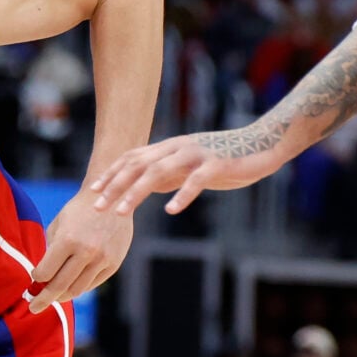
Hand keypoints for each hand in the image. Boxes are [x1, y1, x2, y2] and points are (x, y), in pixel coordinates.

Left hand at [27, 198, 131, 312]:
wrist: (111, 197)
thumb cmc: (78, 211)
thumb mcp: (58, 226)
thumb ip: (50, 252)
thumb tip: (42, 278)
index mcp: (67, 240)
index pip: (45, 273)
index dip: (36, 280)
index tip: (32, 281)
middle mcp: (86, 252)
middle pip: (59, 286)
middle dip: (43, 299)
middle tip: (34, 307)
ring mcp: (102, 259)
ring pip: (77, 290)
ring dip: (62, 296)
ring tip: (53, 298)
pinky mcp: (114, 263)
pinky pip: (92, 284)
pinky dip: (79, 288)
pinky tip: (71, 287)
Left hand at [90, 128, 288, 215]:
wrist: (263, 144)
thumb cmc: (227, 160)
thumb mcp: (191, 167)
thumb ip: (169, 174)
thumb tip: (143, 187)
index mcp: (170, 148)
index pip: (133, 158)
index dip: (111, 173)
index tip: (92, 191)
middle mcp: (178, 148)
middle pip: (138, 164)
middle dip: (115, 185)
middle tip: (98, 206)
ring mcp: (197, 154)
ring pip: (158, 171)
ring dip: (136, 192)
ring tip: (121, 212)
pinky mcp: (217, 164)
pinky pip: (196, 180)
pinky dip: (182, 194)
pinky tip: (171, 210)